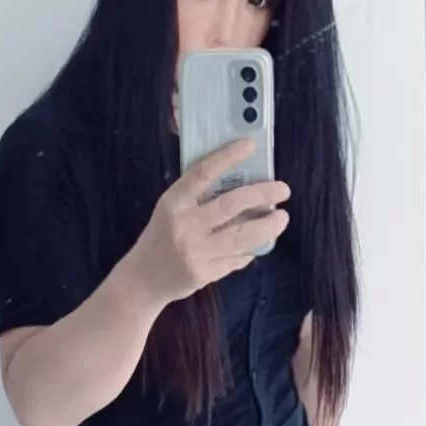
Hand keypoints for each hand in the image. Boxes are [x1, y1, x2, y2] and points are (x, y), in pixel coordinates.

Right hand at [129, 139, 290, 308]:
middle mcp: (185, 225)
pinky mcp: (204, 273)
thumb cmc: (160, 237)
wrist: (142, 280)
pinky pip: (235, 259)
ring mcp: (195, 251)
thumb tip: (242, 182)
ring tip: (281, 219)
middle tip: (283, 190)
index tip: (251, 145)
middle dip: (263, 194)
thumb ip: (198, 197)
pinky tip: (258, 244)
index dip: (227, 157)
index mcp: (173, 202)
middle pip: (231, 204)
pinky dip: (250, 251)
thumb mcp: (171, 210)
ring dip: (267, 226)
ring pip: (241, 236)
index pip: (202, 173)